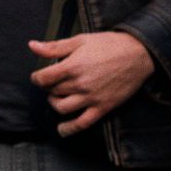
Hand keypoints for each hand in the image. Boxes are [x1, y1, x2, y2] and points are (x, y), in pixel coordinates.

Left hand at [24, 29, 155, 128]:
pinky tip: (62, 129)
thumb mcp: (80, 40)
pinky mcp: (102, 107)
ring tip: (58, 97)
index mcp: (73, 66)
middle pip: (52, 91)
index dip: (37, 78)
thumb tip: (32, 46)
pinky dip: (69, 129)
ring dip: (55, 103)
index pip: (43, 78)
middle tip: (54, 81)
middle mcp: (80, 84)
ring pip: (62, 108)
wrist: (138, 54)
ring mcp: (91, 98)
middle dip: (49, 87)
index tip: (39, 76)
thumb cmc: (110, 44)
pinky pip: (82, 123)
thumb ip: (54, 47)